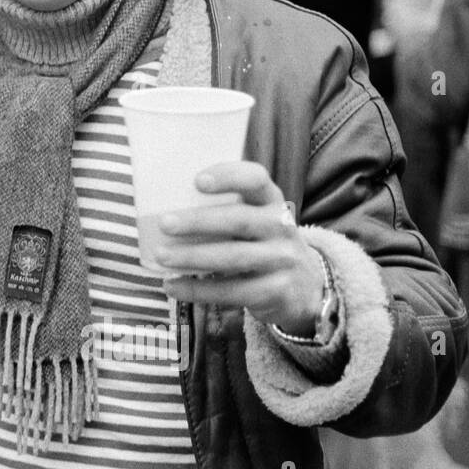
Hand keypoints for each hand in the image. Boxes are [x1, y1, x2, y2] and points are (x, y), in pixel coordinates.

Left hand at [152, 161, 323, 335]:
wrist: (306, 287)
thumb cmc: (262, 244)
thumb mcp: (255, 221)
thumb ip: (224, 209)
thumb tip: (164, 206)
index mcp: (272, 202)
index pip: (257, 179)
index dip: (229, 177)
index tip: (198, 180)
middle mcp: (282, 227)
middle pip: (240, 220)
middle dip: (199, 221)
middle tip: (164, 223)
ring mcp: (282, 260)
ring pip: (234, 257)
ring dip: (193, 256)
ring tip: (161, 256)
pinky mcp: (277, 291)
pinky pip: (232, 291)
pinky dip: (198, 289)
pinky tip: (173, 286)